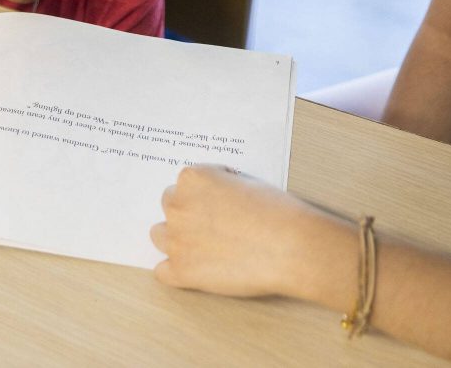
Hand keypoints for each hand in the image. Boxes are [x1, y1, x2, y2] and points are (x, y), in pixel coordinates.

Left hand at [151, 165, 333, 298]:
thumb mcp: (245, 183)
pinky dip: (176, 271)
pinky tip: (193, 271)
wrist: (291, 247)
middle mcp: (178, 205)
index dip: (202, 195)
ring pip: (159, 236)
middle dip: (187, 215)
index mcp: (193, 179)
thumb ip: (219, 187)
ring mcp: (176, 239)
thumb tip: (213, 199)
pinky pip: (162, 271)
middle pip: (169, 206)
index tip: (217, 204)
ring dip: (176, 240)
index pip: (184, 184)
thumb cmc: (277, 213)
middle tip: (212, 226)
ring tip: (202, 248)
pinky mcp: (181, 271)